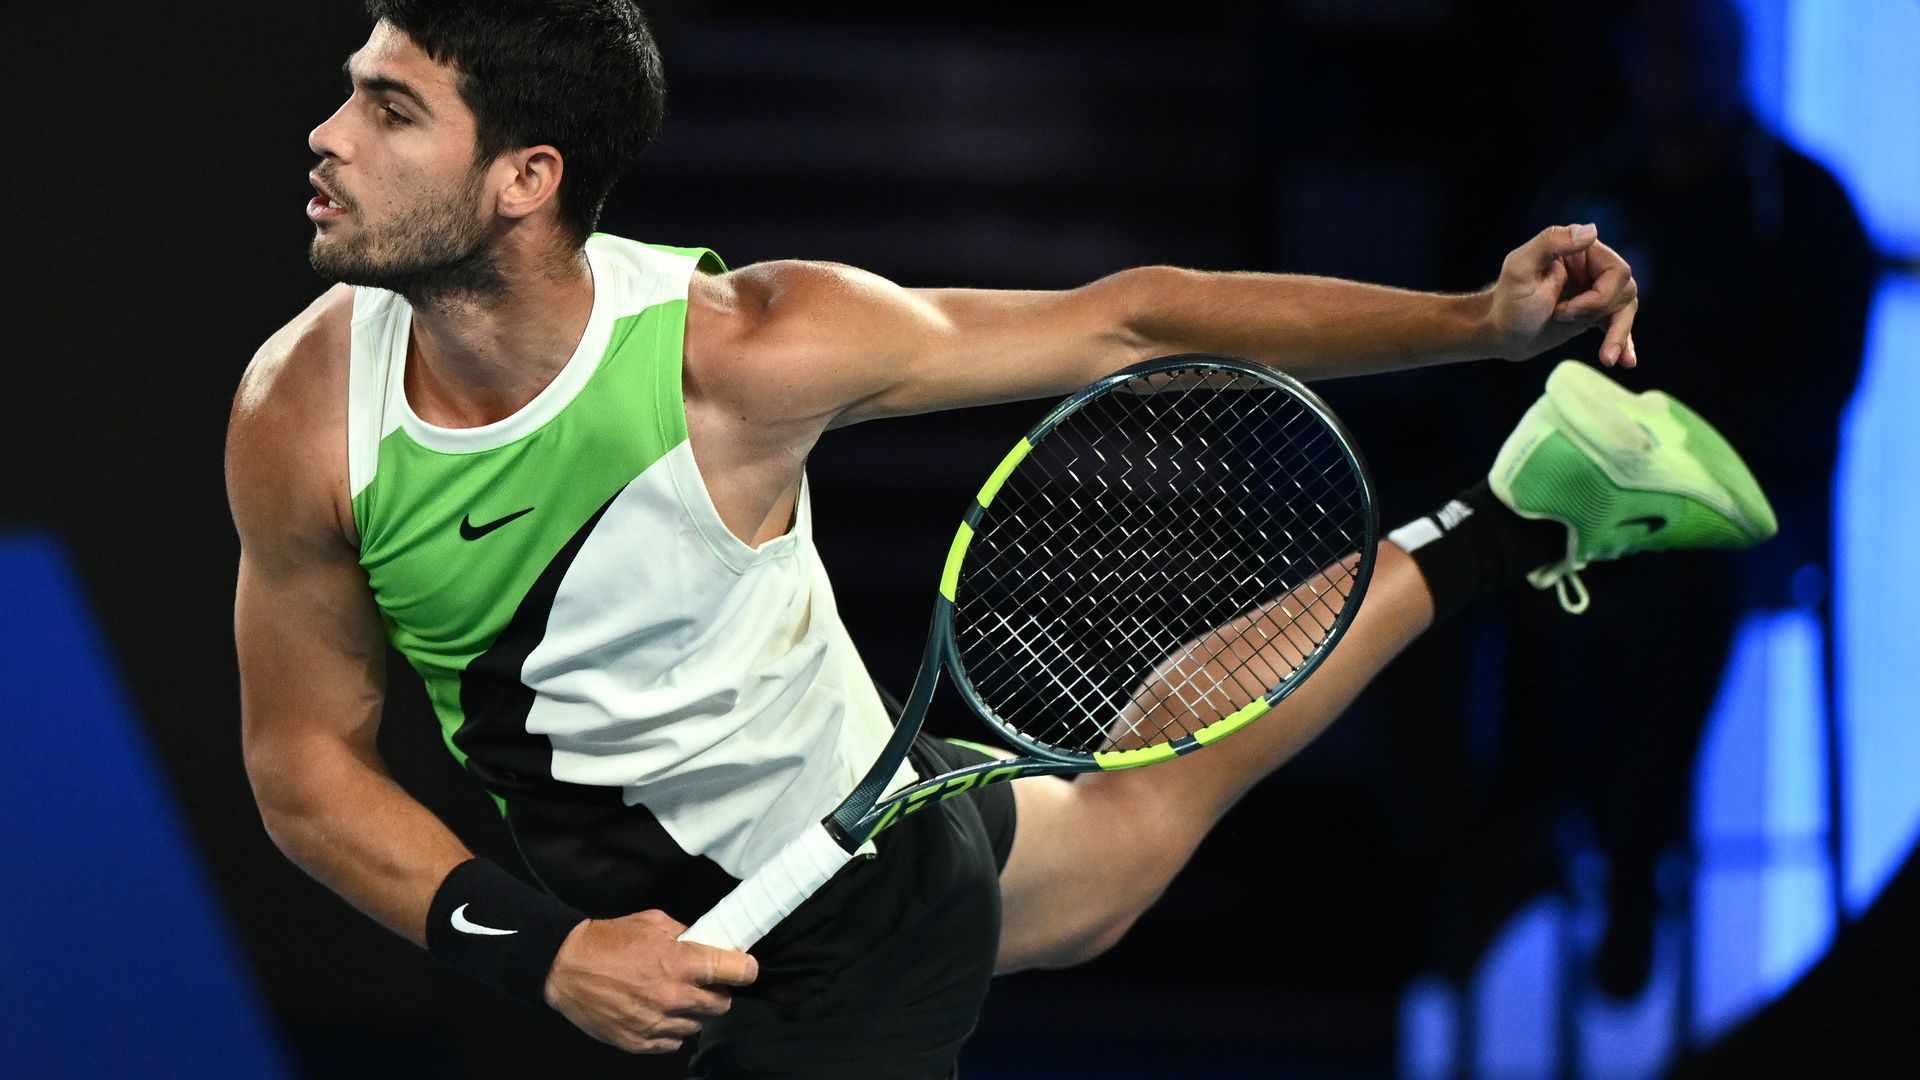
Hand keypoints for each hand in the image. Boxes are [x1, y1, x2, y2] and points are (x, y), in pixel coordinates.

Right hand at [543, 910, 757, 1053]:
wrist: (565, 967)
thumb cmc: (608, 941)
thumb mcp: (651, 922)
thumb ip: (684, 934)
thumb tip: (705, 941)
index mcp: (681, 963)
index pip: (734, 971)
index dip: (744, 968)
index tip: (744, 968)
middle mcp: (673, 996)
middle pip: (722, 1004)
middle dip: (717, 992)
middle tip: (702, 983)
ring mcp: (656, 1023)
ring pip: (697, 1025)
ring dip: (692, 1013)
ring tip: (674, 997)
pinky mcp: (639, 1042)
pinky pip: (672, 1043)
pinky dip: (671, 1031)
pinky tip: (658, 1014)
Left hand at [1484, 223, 1639, 367]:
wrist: (1501, 334)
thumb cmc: (1507, 302)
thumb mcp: (1521, 269)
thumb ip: (1551, 243)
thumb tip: (1591, 231)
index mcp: (1578, 250)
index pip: (1616, 269)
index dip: (1598, 295)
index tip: (1563, 311)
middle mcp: (1591, 267)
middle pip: (1625, 289)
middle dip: (1599, 311)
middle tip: (1561, 319)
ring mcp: (1594, 291)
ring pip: (1626, 307)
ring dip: (1618, 333)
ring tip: (1607, 359)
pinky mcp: (1593, 314)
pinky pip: (1619, 323)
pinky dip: (1624, 342)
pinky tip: (1626, 361)